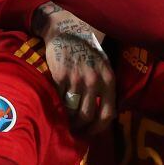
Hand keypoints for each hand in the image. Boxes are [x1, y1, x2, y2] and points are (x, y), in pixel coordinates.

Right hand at [33, 3, 116, 134]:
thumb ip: (106, 88)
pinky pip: (58, 99)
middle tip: (74, 131)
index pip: (107, 114)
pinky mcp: (60, 76)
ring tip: (64, 123)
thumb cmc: (89, 52)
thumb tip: (107, 115)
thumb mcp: (105, 67)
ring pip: (72, 110)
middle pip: (88, 115)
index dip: (98, 129)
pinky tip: (55, 110)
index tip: (90, 133)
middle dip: (81, 128)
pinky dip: (56, 108)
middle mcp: (94, 81)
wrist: (69, 31)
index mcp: (108, 80)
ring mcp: (76, 79)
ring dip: (68, 121)